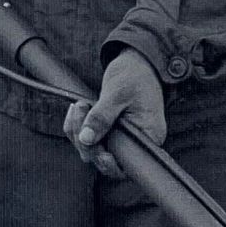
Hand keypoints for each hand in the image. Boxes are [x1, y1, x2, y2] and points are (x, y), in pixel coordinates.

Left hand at [67, 49, 166, 175]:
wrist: (136, 62)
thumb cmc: (134, 75)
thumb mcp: (117, 93)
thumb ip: (102, 117)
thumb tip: (86, 139)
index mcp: (148, 136)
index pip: (125, 164)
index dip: (105, 161)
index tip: (92, 145)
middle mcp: (136, 143)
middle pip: (105, 159)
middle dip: (86, 140)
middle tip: (80, 109)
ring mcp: (123, 138)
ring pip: (94, 150)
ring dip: (79, 132)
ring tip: (79, 106)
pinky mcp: (111, 132)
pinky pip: (90, 139)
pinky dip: (79, 127)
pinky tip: (77, 110)